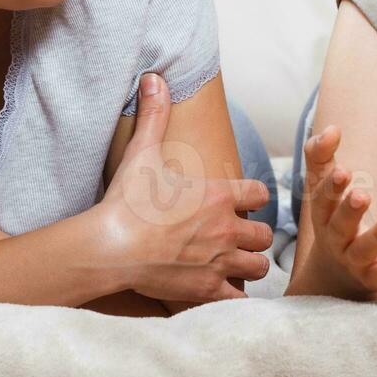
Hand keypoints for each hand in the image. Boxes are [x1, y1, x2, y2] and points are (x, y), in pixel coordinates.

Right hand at [97, 74, 273, 303]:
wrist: (111, 246)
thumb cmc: (128, 200)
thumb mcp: (142, 152)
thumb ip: (154, 114)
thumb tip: (154, 76)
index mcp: (219, 194)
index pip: (260, 193)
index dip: (253, 198)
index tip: (239, 202)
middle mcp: (228, 227)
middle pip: (264, 234)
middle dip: (253, 236)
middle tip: (234, 236)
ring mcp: (220, 261)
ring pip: (258, 267)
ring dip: (248, 265)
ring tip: (231, 263)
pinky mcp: (208, 290)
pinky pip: (240, 299)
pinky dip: (234, 296)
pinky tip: (221, 291)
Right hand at [301, 124, 376, 298]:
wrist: (335, 277)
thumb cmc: (333, 219)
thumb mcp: (323, 189)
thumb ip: (321, 156)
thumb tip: (332, 129)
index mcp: (322, 215)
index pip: (322, 200)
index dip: (331, 187)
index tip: (343, 171)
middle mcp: (335, 239)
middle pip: (340, 226)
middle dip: (350, 211)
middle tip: (362, 195)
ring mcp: (355, 261)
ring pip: (366, 249)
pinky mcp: (375, 278)